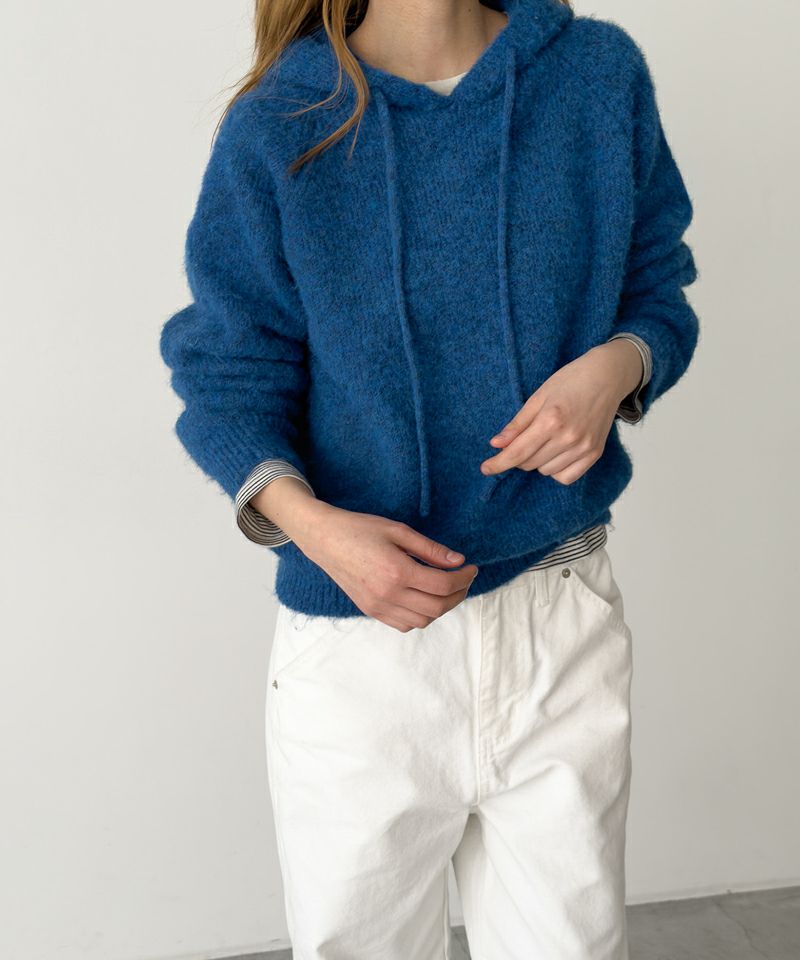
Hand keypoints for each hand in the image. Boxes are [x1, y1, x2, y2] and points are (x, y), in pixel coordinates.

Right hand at [295, 505, 478, 630]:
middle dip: (458, 594)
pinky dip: (421, 616)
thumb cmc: (360, 529)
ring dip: (441, 607)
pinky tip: (423, 597)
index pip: (443, 585)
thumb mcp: (398, 530)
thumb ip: (430, 549)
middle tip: (463, 579)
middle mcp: (388, 594)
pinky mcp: (371, 611)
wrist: (324, 539)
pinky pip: (404, 625)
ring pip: (423, 620)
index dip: (464, 578)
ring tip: (445, 588)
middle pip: (437, 607)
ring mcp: (378, 606)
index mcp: (397, 571)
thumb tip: (458, 561)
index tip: (471, 568)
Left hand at [480, 339, 643, 484]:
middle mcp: (568, 437)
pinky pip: (566, 477)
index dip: (498, 463)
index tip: (485, 468)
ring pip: (545, 471)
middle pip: (529, 463)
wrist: (607, 376)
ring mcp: (584, 447)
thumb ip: (517, 424)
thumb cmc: (570, 381)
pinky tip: (557, 453)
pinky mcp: (595, 454)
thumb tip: (496, 445)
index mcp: (551, 420)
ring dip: (538, 461)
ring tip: (546, 438)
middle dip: (519, 455)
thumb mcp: (538, 397)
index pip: (518, 452)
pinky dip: (556, 470)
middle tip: (526, 437)